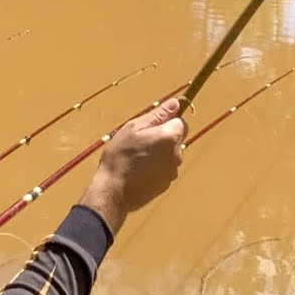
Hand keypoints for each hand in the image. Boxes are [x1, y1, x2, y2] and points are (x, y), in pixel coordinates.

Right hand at [78, 97, 187, 233]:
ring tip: (137, 158)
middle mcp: (177, 155)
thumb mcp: (134, 128)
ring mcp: (172, 172)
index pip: (181, 122)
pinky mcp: (166, 185)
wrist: (114, 191)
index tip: (150, 127)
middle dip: (163, 138)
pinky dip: (156, 167)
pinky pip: (164, 169)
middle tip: (140, 142)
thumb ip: (158, 115)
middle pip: (176, 139)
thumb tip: (175, 103)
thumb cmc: (121, 156)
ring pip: (170, 155)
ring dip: (159, 153)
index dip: (166, 122)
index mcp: (170, 138)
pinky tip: (139, 171)